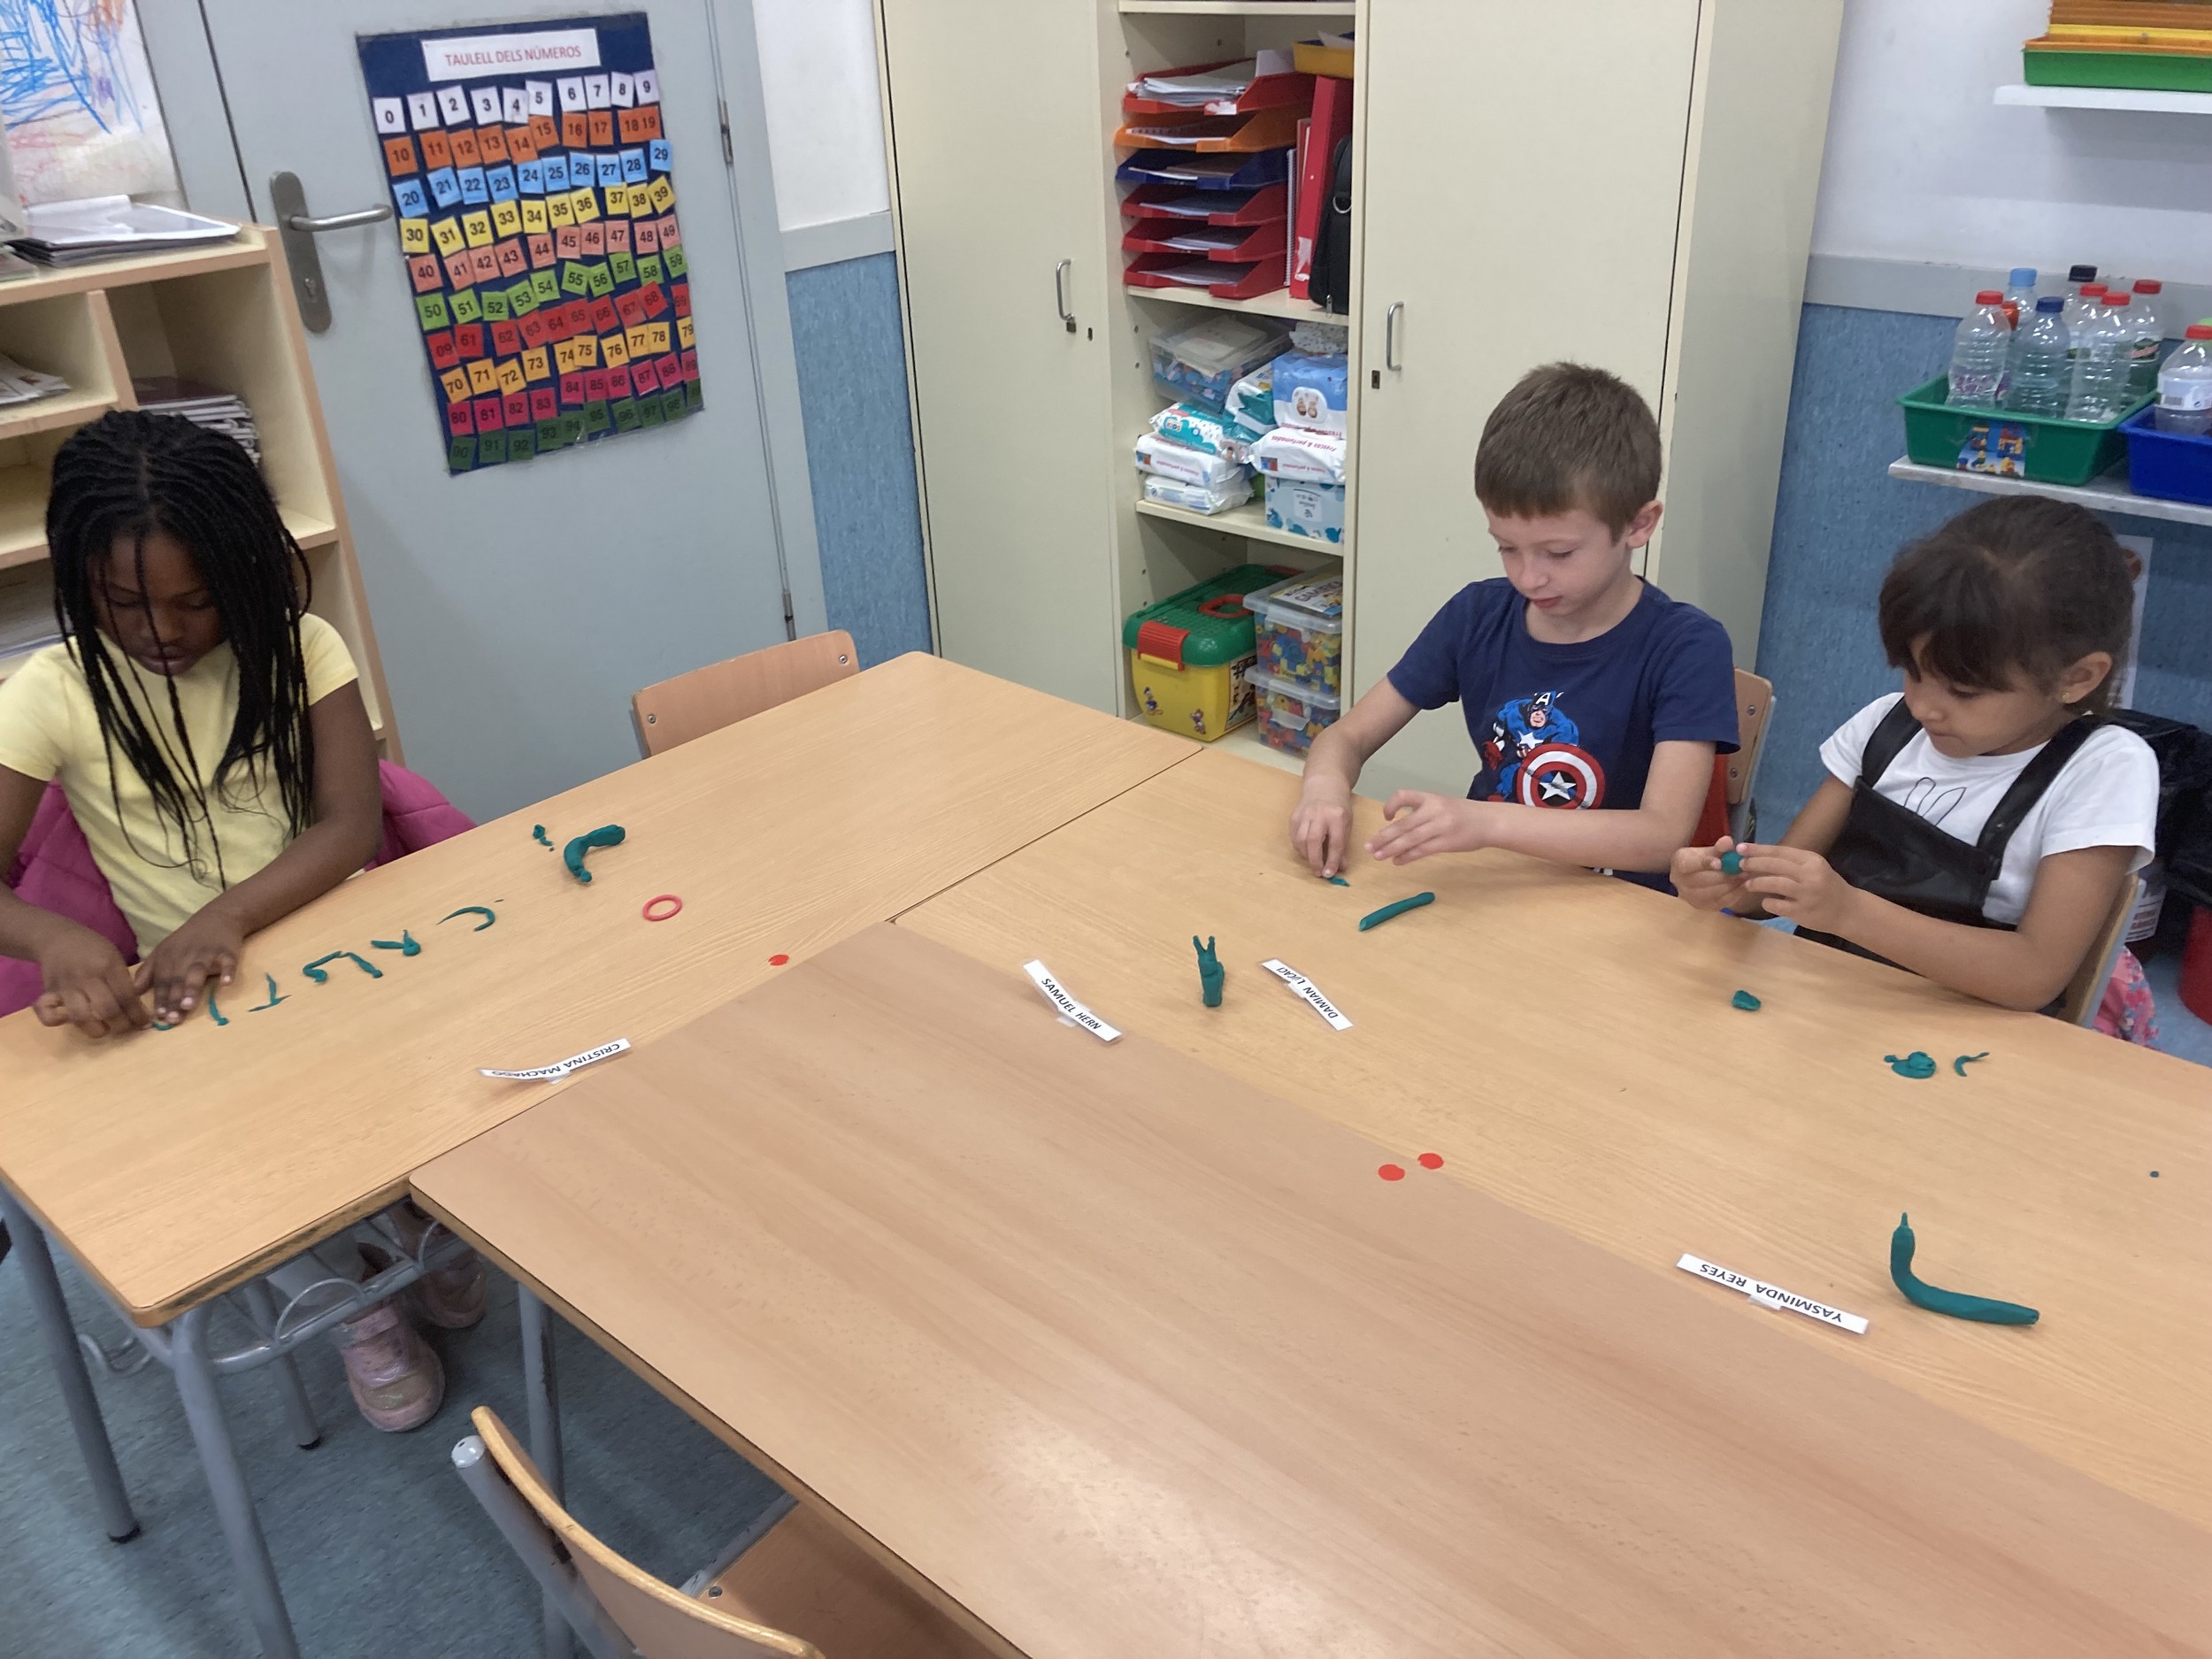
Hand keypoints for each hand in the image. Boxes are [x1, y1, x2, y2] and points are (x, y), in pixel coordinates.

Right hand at [33, 926, 147, 1037]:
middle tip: (126, 1027)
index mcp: (108, 967)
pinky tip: (66, 1021)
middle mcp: (87, 978)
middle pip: (107, 1010)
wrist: (58, 938)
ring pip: (80, 1016)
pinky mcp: (48, 992)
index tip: (144, 1022)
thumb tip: (137, 1007)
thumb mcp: (114, 957)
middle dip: (121, 1025)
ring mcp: (66, 986)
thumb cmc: (92, 948)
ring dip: (95, 1029)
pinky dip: (55, 1020)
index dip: (137, 1014)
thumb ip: (124, 980)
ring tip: (104, 1029)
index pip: (126, 997)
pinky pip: (46, 1011)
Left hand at [139, 903, 245, 1023]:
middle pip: (178, 980)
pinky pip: (228, 962)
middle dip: (174, 999)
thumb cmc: (188, 939)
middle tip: (173, 1018)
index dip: (161, 999)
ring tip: (188, 1005)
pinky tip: (226, 983)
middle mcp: (185, 956)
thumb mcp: (163, 951)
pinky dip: (228, 971)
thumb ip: (148, 972)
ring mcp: (206, 954)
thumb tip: (133, 992)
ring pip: (197, 972)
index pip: (163, 981)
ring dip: (192, 988)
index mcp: (168, 958)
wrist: (218, 917)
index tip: (160, 1016)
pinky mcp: (227, 951)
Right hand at [1291, 776, 1354, 877]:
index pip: (1335, 843)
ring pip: (1301, 840)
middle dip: (1315, 860)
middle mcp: (1319, 814)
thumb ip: (1343, 845)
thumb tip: (1340, 867)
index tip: (1330, 873)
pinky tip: (1306, 850)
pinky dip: (1299, 847)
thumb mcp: (1346, 824)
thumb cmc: (1338, 808)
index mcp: (1337, 816)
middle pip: (1313, 841)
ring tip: (1313, 861)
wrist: (1324, 786)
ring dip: (1306, 855)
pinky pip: (1294, 837)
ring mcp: (1304, 814)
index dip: (1332, 860)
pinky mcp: (1294, 816)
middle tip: (1318, 872)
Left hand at [1367, 790, 1486, 865]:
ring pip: (1409, 839)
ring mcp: (1441, 827)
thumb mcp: (1442, 805)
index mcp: (1431, 798)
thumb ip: (1422, 813)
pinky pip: (1422, 850)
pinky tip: (1397, 861)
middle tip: (1368, 846)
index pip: (1404, 795)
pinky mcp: (1447, 843)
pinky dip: (1407, 857)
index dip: (1391, 805)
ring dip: (1391, 849)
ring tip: (1377, 856)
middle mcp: (1434, 810)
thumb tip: (1397, 829)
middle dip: (1383, 837)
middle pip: (1402, 824)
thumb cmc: (1464, 814)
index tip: (1386, 817)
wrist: (1489, 821)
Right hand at [1671, 835, 1752, 912]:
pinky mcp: (1704, 907)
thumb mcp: (1706, 851)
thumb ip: (1718, 848)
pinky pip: (1723, 901)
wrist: (1689, 878)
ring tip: (1746, 876)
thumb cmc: (1698, 861)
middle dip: (1726, 875)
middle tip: (1743, 869)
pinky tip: (1744, 885)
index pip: (1690, 865)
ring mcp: (1692, 898)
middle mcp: (1682, 883)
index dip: (1705, 864)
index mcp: (1680, 864)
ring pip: (1716, 893)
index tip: (1720, 862)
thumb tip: (1728, 841)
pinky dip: (1736, 893)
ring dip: (1733, 884)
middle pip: (1705, 881)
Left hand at [1738, 843, 1860, 933]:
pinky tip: (1765, 902)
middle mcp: (1809, 875)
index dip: (1758, 849)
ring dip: (1757, 883)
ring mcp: (1806, 894)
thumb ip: (1792, 863)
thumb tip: (1759, 856)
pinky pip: (1777, 905)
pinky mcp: (1801, 911)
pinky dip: (1767, 902)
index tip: (1741, 848)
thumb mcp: (1814, 868)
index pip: (1780, 851)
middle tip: (1740, 864)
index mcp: (1812, 860)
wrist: (1848, 910)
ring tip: (1748, 883)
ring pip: (1774, 884)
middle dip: (1754, 863)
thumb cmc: (1827, 886)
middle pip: (1775, 865)